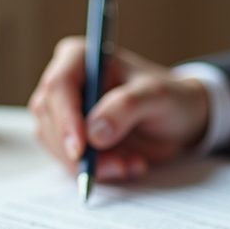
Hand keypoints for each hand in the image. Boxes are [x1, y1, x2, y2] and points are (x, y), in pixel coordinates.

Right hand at [28, 36, 209, 179]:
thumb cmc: (169, 97)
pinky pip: (69, 161)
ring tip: (131, 164)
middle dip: (81, 151)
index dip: (65, 119)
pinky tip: (126, 166)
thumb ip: (126, 107)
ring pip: (57, 145)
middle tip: (119, 166)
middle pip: (51, 120)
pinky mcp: (70, 138)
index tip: (81, 150)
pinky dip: (97, 170)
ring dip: (92, 164)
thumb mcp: (157, 96)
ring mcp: (63, 112)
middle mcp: (65, 82)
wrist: (178, 120)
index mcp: (79, 58)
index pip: (59, 86)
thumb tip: (94, 132)